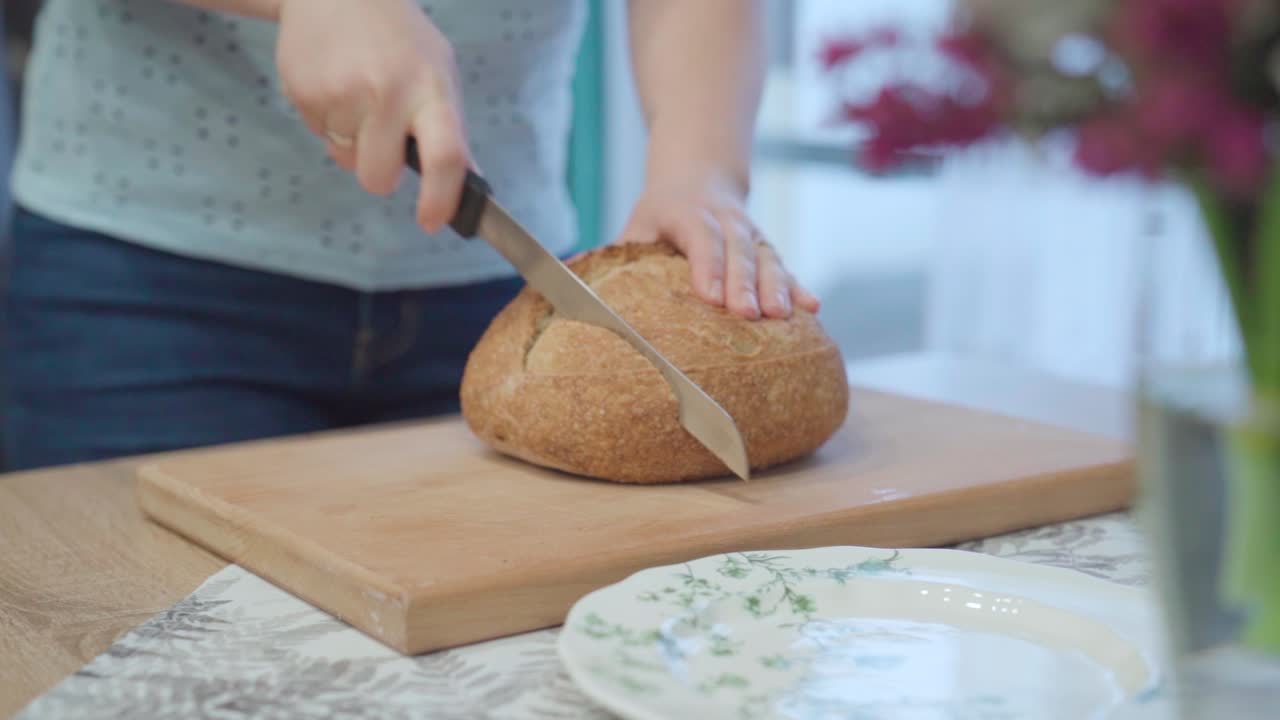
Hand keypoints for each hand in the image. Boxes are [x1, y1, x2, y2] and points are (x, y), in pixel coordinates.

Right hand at [275, 0, 468, 231]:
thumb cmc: (396, 36)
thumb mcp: (437, 70)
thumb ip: (451, 129)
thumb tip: (469, 184)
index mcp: (430, 87)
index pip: (446, 157)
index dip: (440, 199)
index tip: (431, 221)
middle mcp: (388, 92)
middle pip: (379, 178)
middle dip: (379, 174)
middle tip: (380, 139)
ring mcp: (342, 93)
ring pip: (345, 160)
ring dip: (351, 142)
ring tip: (356, 95)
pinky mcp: (303, 93)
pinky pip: (319, 136)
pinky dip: (327, 122)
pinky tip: (334, 85)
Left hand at [617, 172, 819, 319]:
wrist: (701, 175)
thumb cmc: (660, 214)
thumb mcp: (635, 225)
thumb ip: (612, 256)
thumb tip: (571, 284)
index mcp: (687, 214)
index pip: (699, 239)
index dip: (706, 267)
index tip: (709, 298)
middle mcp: (724, 220)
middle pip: (737, 251)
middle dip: (744, 284)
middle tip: (747, 315)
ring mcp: (750, 233)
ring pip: (767, 258)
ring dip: (777, 287)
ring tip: (783, 316)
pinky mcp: (767, 248)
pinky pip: (785, 267)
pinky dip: (799, 286)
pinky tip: (812, 308)